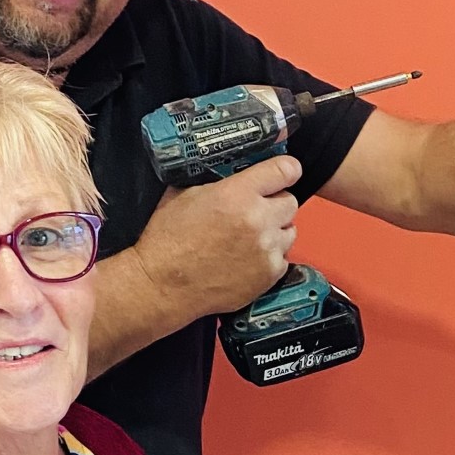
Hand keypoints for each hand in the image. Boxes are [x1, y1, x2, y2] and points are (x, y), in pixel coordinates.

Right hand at [132, 155, 301, 319]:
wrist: (163, 284)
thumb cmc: (168, 240)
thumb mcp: (184, 194)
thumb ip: (218, 182)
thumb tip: (233, 176)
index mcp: (237, 194)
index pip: (285, 170)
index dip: (286, 170)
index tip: (285, 173)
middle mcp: (258, 220)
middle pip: (290, 202)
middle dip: (275, 204)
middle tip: (257, 211)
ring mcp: (267, 249)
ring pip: (289, 232)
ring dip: (275, 231)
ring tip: (250, 238)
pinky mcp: (269, 275)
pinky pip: (283, 259)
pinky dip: (270, 258)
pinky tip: (247, 259)